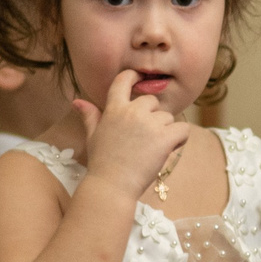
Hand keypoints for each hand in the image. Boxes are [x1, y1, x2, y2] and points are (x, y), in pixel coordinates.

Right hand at [74, 69, 191, 203]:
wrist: (112, 185)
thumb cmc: (102, 162)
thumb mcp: (93, 135)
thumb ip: (90, 116)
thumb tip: (77, 101)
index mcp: (114, 108)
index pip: (124, 80)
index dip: (133, 76)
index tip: (139, 77)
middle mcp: (132, 111)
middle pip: (152, 101)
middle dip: (152, 116)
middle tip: (145, 138)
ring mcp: (149, 124)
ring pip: (168, 117)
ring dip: (166, 130)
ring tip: (153, 149)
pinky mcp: (164, 138)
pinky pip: (183, 129)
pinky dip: (180, 139)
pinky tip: (170, 148)